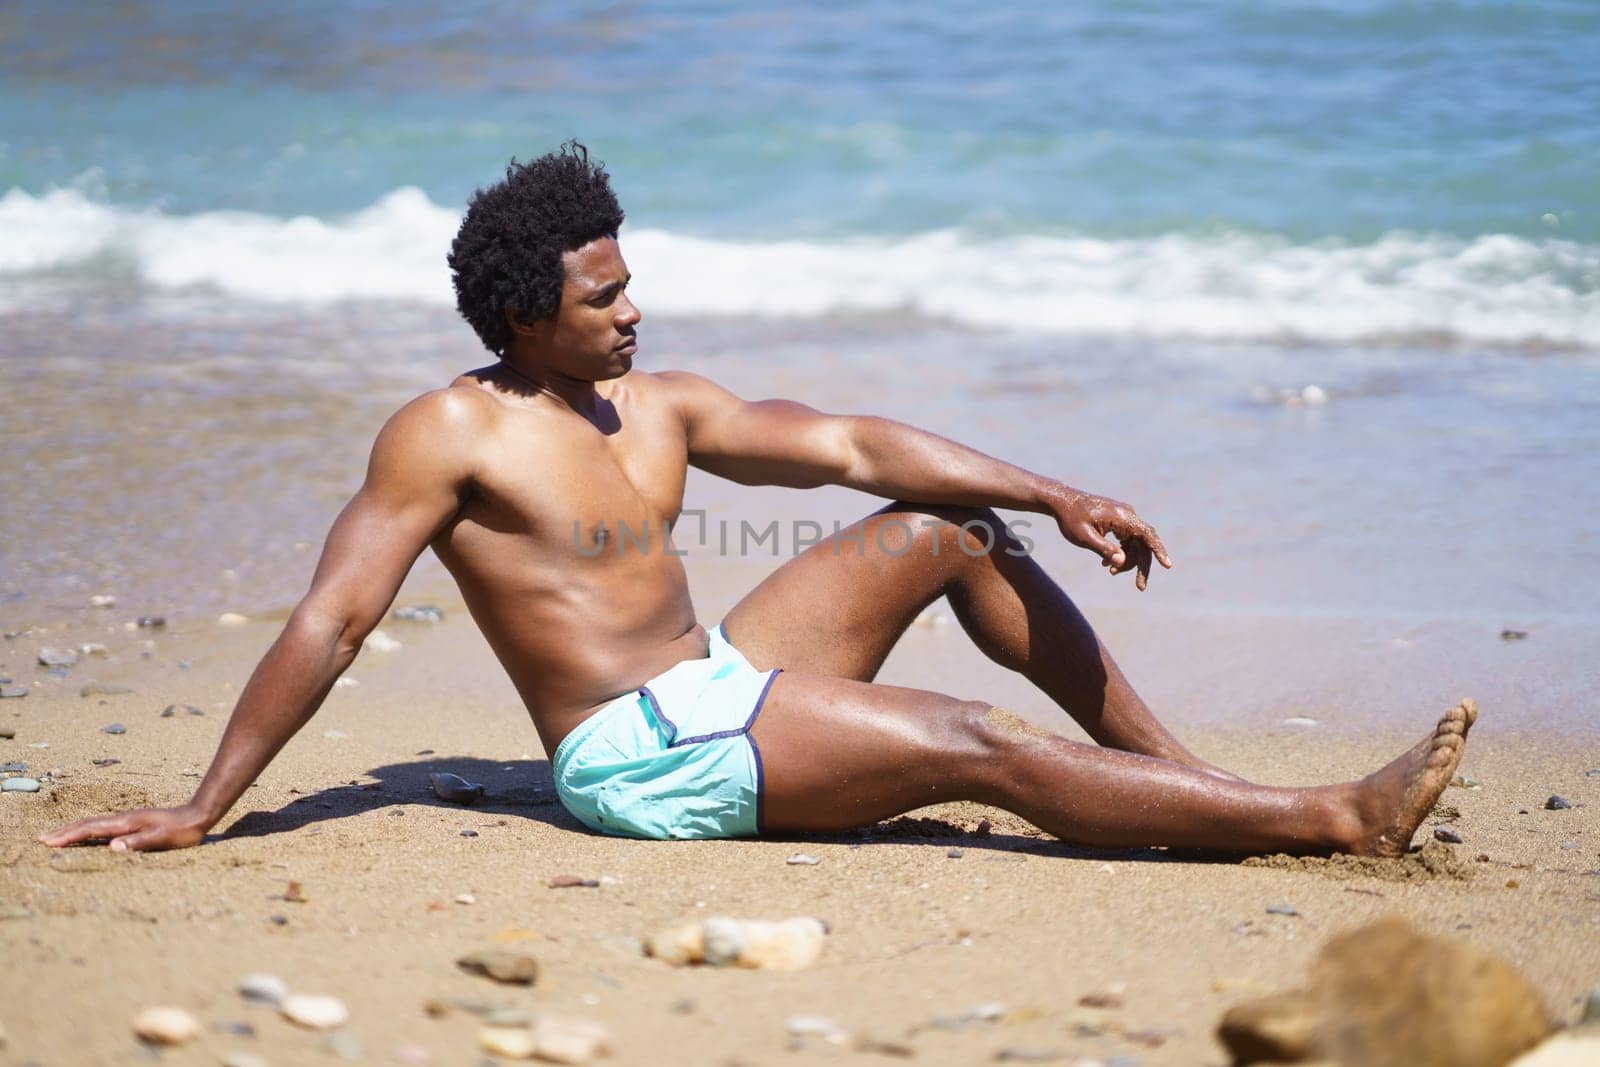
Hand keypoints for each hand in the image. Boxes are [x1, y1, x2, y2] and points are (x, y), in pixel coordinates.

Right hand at [38, 804, 211, 851]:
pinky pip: (102, 827)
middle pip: (87, 824)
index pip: (90, 829)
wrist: (197, 815)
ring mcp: (127, 820)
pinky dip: (87, 831)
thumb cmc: (181, 831)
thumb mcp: (161, 839)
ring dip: (73, 830)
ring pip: (94, 824)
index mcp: (126, 823)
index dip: (69, 836)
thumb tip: (111, 848)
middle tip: (41, 838)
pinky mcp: (133, 823)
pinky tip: (86, 836)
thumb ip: (137, 843)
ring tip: (57, 836)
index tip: (48, 842)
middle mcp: (123, 819)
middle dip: (64, 831)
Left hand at [1050, 487, 1172, 590]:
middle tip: (1140, 588)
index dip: (1158, 551)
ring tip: (1110, 572)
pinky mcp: (1119, 522)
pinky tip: (1105, 564)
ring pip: (1135, 544)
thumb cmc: (1071, 518)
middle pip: (1143, 544)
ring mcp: (1124, 518)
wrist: (1062, 501)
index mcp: (1122, 517)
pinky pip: (1127, 541)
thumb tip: (1122, 562)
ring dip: (1126, 560)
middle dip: (1140, 566)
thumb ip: (1104, 549)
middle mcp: (1127, 515)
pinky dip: (1120, 553)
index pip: (1147, 535)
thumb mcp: (1084, 537)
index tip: (1167, 565)